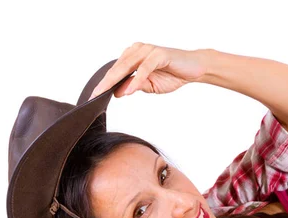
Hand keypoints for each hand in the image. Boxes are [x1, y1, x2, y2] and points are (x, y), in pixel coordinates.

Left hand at [89, 43, 206, 99]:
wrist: (194, 69)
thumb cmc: (172, 74)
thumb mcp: (149, 85)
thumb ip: (132, 86)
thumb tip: (116, 92)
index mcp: (133, 55)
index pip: (115, 71)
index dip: (104, 83)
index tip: (93, 97)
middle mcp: (138, 50)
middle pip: (118, 68)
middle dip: (105, 83)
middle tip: (94, 96)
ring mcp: (148, 50)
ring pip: (128, 66)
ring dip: (117, 80)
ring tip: (106, 92)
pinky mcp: (159, 54)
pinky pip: (145, 68)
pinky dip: (137, 80)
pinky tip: (129, 90)